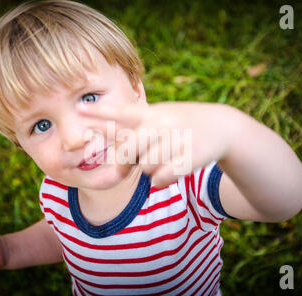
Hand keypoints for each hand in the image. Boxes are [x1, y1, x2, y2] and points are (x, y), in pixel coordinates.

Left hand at [77, 101, 234, 186]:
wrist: (223, 126)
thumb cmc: (184, 124)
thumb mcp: (162, 117)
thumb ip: (137, 134)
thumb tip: (117, 166)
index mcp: (151, 113)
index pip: (121, 112)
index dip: (99, 112)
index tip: (78, 109)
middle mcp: (161, 123)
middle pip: (127, 152)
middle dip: (126, 162)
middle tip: (133, 163)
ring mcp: (175, 140)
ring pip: (144, 168)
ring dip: (150, 170)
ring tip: (167, 158)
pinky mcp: (187, 158)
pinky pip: (159, 180)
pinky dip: (162, 181)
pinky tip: (174, 169)